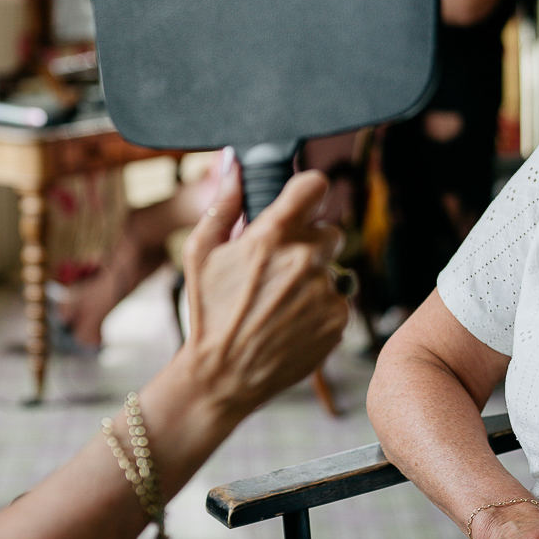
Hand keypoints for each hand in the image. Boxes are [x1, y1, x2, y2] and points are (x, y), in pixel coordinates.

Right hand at [178, 159, 347, 417]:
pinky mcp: (338, 320)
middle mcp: (305, 260)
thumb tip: (234, 162)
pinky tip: (292, 319)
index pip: (315, 185)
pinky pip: (338, 299)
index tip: (299, 204)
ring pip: (334, 267)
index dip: (306, 192)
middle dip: (309, 241)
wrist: (222, 376)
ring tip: (281, 299)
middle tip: (280, 264)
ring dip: (315, 277)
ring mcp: (325, 291)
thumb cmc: (207, 311)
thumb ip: (223, 203)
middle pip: (329, 229)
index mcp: (273, 236)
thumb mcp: (200, 252)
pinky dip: (321, 306)